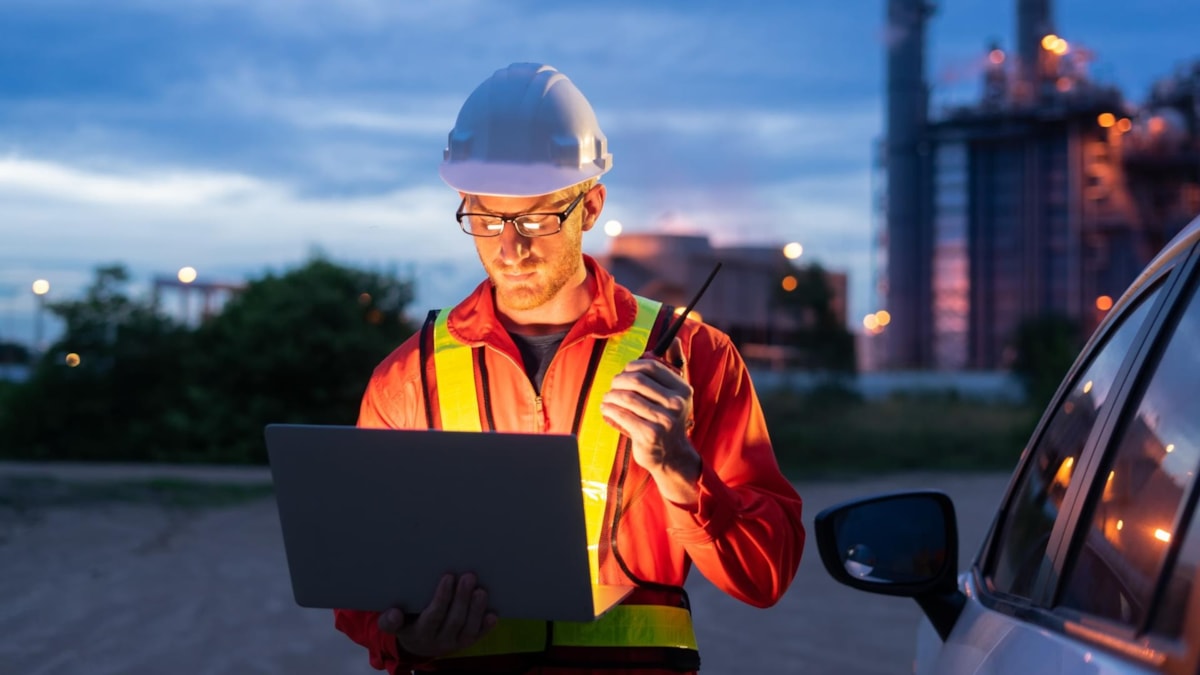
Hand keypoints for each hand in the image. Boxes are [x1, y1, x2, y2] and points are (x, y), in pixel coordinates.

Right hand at [377, 573, 496, 658]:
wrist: (419, 646)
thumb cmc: (408, 623)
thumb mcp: (395, 625)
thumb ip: (390, 621)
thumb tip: (393, 613)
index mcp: (420, 633)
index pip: (433, 615)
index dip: (442, 597)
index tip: (448, 576)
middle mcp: (438, 641)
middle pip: (453, 620)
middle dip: (462, 598)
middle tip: (469, 576)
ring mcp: (455, 643)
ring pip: (468, 629)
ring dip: (476, 610)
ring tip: (481, 591)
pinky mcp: (467, 643)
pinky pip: (478, 636)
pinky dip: (486, 626)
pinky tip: (493, 614)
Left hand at [600, 337, 700, 505]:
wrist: (672, 456)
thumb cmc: (668, 419)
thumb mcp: (676, 395)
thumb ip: (673, 367)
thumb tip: (673, 339)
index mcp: (682, 390)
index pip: (651, 367)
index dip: (632, 366)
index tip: (625, 373)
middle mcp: (676, 404)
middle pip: (636, 381)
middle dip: (618, 380)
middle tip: (612, 386)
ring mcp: (664, 421)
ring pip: (627, 398)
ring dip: (611, 395)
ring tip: (607, 398)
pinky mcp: (649, 435)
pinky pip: (622, 415)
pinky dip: (610, 409)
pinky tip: (606, 408)